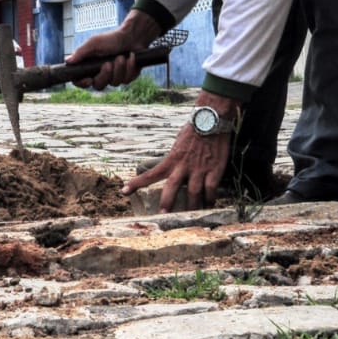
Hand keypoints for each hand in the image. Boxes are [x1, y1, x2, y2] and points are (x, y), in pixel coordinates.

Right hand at [70, 10, 161, 89]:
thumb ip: (81, 52)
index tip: (89, 80)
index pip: (80, 81)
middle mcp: (100, 73)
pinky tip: (130, 58)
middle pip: (98, 85)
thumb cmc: (111, 39)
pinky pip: (127, 80)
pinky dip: (129, 68)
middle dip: (105, 75)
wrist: (132, 37)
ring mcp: (114, 76)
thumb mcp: (94, 43)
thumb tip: (67, 61)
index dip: (82, 84)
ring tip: (122, 57)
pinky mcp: (126, 77)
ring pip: (114, 83)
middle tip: (108, 63)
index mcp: (89, 66)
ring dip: (119, 69)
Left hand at [122, 90, 241, 211]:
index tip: (123, 191)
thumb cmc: (193, 131)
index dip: (136, 184)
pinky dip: (210, 200)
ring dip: (191, 207)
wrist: (211, 120)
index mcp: (171, 159)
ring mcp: (198, 169)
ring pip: (193, 194)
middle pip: (171, 188)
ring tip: (189, 218)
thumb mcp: (178, 145)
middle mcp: (183, 166)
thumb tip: (172, 169)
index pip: (150, 174)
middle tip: (162, 215)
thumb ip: (174, 159)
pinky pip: (211, 190)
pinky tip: (209, 205)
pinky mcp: (214, 171)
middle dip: (166, 203)